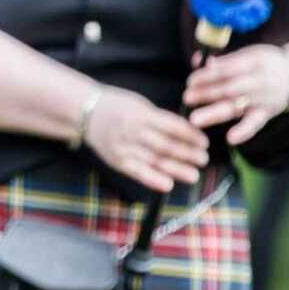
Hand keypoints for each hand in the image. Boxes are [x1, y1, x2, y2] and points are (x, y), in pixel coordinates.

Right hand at [83, 87, 210, 192]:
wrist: (84, 111)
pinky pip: (137, 172)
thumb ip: (160, 119)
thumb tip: (187, 133)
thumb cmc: (117, 106)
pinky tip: (168, 185)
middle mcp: (132, 131)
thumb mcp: (139, 105)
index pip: (172, 127)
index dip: (191, 136)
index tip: (204, 143)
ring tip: (193, 175)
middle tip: (203, 160)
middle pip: (165, 146)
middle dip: (187, 154)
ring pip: (154, 161)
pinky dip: (153, 179)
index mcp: (141, 114)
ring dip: (176, 169)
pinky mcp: (116, 160)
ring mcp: (123, 147)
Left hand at [184, 45, 288, 143]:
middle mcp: (258, 81)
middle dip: (206, 94)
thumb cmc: (264, 62)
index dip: (207, 76)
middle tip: (187, 98)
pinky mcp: (266, 113)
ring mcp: (262, 99)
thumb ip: (224, 60)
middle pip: (229, 89)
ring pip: (236, 107)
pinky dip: (244, 131)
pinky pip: (255, 123)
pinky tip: (230, 138)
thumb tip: (199, 61)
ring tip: (195, 119)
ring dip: (214, 113)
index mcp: (253, 62)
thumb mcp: (248, 54)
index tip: (191, 81)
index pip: (227, 70)